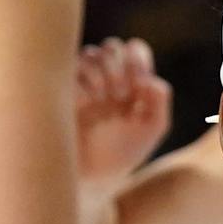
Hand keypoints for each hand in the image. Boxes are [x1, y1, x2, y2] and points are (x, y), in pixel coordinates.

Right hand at [75, 37, 171, 190]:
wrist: (91, 177)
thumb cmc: (122, 153)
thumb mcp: (151, 129)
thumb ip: (159, 103)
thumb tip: (153, 81)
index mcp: (128, 81)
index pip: (134, 50)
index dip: (138, 59)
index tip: (141, 86)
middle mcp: (105, 77)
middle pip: (112, 47)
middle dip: (121, 65)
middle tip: (124, 93)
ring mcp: (82, 83)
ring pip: (91, 53)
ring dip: (103, 71)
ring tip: (106, 99)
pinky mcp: (63, 93)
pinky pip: (70, 69)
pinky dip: (83, 81)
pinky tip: (88, 102)